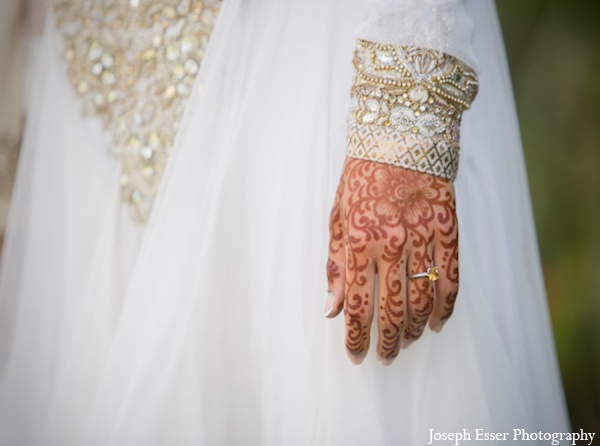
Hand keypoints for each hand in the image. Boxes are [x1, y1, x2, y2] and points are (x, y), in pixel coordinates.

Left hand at [325, 157, 458, 365]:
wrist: (402, 135)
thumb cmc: (362, 176)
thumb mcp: (337, 217)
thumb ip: (335, 265)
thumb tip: (331, 309)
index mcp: (359, 241)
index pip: (358, 305)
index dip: (356, 337)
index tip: (355, 355)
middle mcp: (392, 245)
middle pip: (393, 312)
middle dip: (387, 343)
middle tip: (384, 357)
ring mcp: (424, 239)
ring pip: (424, 302)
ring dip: (416, 330)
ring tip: (408, 342)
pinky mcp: (449, 232)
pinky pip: (452, 281)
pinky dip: (446, 308)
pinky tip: (439, 324)